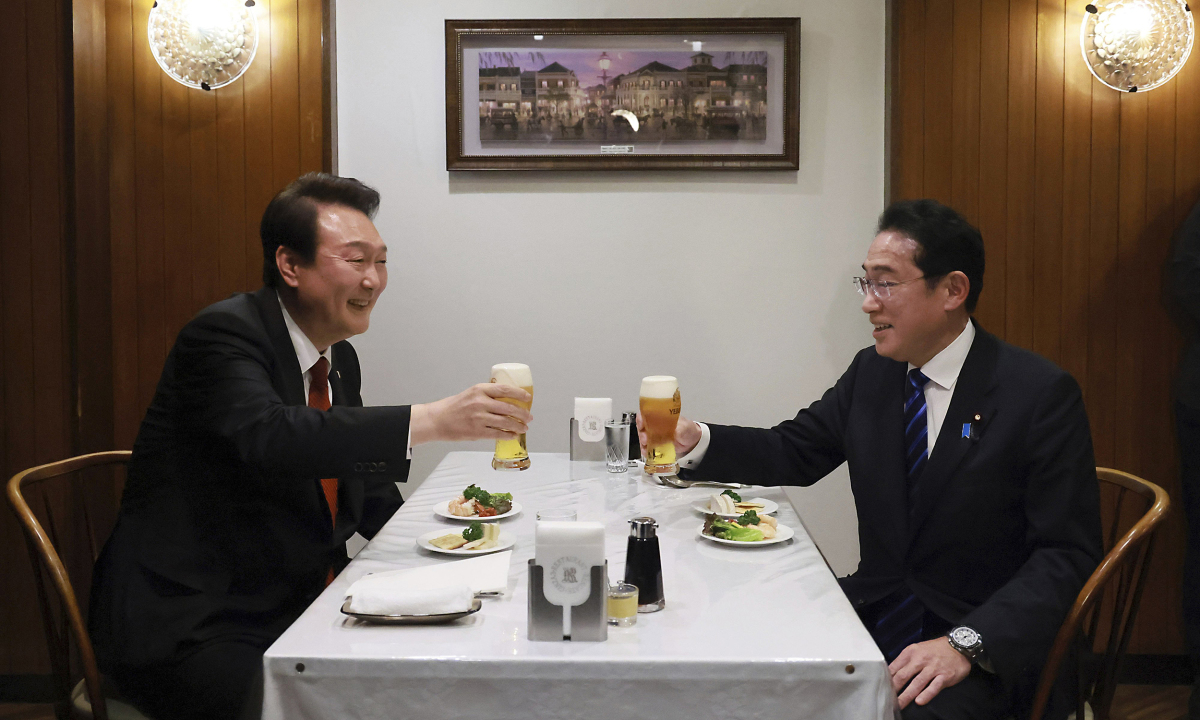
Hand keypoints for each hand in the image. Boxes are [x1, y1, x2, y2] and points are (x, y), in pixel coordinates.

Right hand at [410, 383, 532, 444]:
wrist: (436, 420)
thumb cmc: (454, 407)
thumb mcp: (471, 394)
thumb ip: (487, 396)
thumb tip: (508, 401)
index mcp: (479, 389)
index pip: (505, 389)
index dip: (519, 393)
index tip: (528, 398)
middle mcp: (480, 402)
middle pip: (509, 407)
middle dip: (523, 413)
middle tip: (529, 417)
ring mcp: (478, 418)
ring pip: (506, 422)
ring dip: (518, 426)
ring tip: (524, 428)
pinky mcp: (476, 432)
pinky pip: (497, 434)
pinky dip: (508, 435)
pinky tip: (513, 435)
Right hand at [636, 413, 702, 460]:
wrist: (692, 442)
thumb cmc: (688, 430)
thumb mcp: (684, 427)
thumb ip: (677, 429)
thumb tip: (672, 432)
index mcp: (661, 416)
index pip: (647, 414)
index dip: (642, 418)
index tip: (642, 424)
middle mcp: (655, 425)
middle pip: (642, 427)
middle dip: (642, 433)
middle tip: (646, 439)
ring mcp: (655, 435)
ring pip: (643, 438)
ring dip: (643, 443)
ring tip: (647, 447)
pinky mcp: (656, 445)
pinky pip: (647, 447)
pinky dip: (646, 450)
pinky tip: (648, 453)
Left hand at [889, 638, 971, 708]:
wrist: (959, 645)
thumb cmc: (936, 649)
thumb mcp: (917, 649)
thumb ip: (905, 660)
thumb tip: (892, 672)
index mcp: (911, 652)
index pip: (895, 667)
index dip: (887, 678)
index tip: (882, 687)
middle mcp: (920, 660)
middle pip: (903, 676)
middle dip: (894, 689)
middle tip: (887, 699)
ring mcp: (933, 668)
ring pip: (917, 684)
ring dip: (906, 696)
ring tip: (899, 704)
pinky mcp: (944, 676)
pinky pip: (933, 687)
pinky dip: (926, 695)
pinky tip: (919, 702)